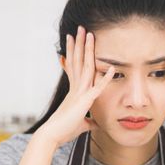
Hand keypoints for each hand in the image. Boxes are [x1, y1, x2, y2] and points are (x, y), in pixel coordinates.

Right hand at [40, 26, 114, 146]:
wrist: (52, 136)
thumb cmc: (64, 131)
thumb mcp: (81, 125)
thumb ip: (89, 122)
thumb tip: (96, 124)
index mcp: (74, 92)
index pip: (74, 68)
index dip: (74, 53)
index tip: (73, 41)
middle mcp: (75, 89)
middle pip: (78, 61)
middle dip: (79, 44)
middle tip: (80, 28)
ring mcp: (79, 93)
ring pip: (85, 67)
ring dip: (87, 49)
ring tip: (88, 33)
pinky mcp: (83, 102)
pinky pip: (97, 88)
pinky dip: (105, 78)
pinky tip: (112, 68)